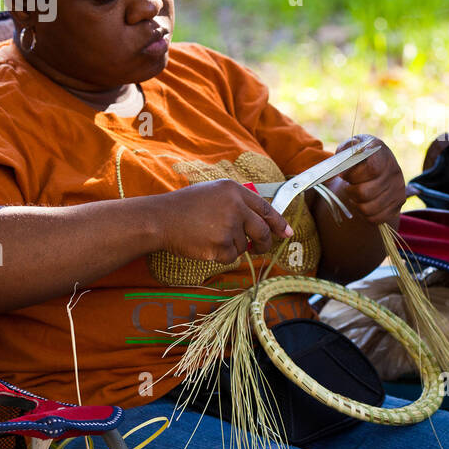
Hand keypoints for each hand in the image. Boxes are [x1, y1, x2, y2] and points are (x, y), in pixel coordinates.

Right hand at [154, 179, 293, 261]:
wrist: (160, 219)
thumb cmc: (185, 206)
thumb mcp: (214, 193)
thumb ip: (238, 203)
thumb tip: (261, 221)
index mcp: (235, 191)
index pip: (265, 208)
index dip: (278, 222)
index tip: (287, 232)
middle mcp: (235, 206)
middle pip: (262, 230)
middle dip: (264, 243)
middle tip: (259, 248)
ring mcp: (229, 226)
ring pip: (244, 245)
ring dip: (232, 246)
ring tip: (210, 236)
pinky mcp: (221, 245)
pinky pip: (231, 257)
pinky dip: (221, 255)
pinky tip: (205, 244)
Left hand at [329, 134, 404, 226]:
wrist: (377, 163)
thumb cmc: (358, 157)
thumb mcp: (349, 148)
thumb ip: (342, 155)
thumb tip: (336, 173)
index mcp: (382, 153)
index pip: (372, 169)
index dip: (353, 175)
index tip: (344, 175)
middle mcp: (394, 171)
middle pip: (365, 192)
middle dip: (350, 191)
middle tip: (349, 186)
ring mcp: (398, 189)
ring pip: (368, 208)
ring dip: (356, 203)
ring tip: (355, 194)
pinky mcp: (398, 205)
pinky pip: (375, 219)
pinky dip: (364, 214)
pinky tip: (363, 203)